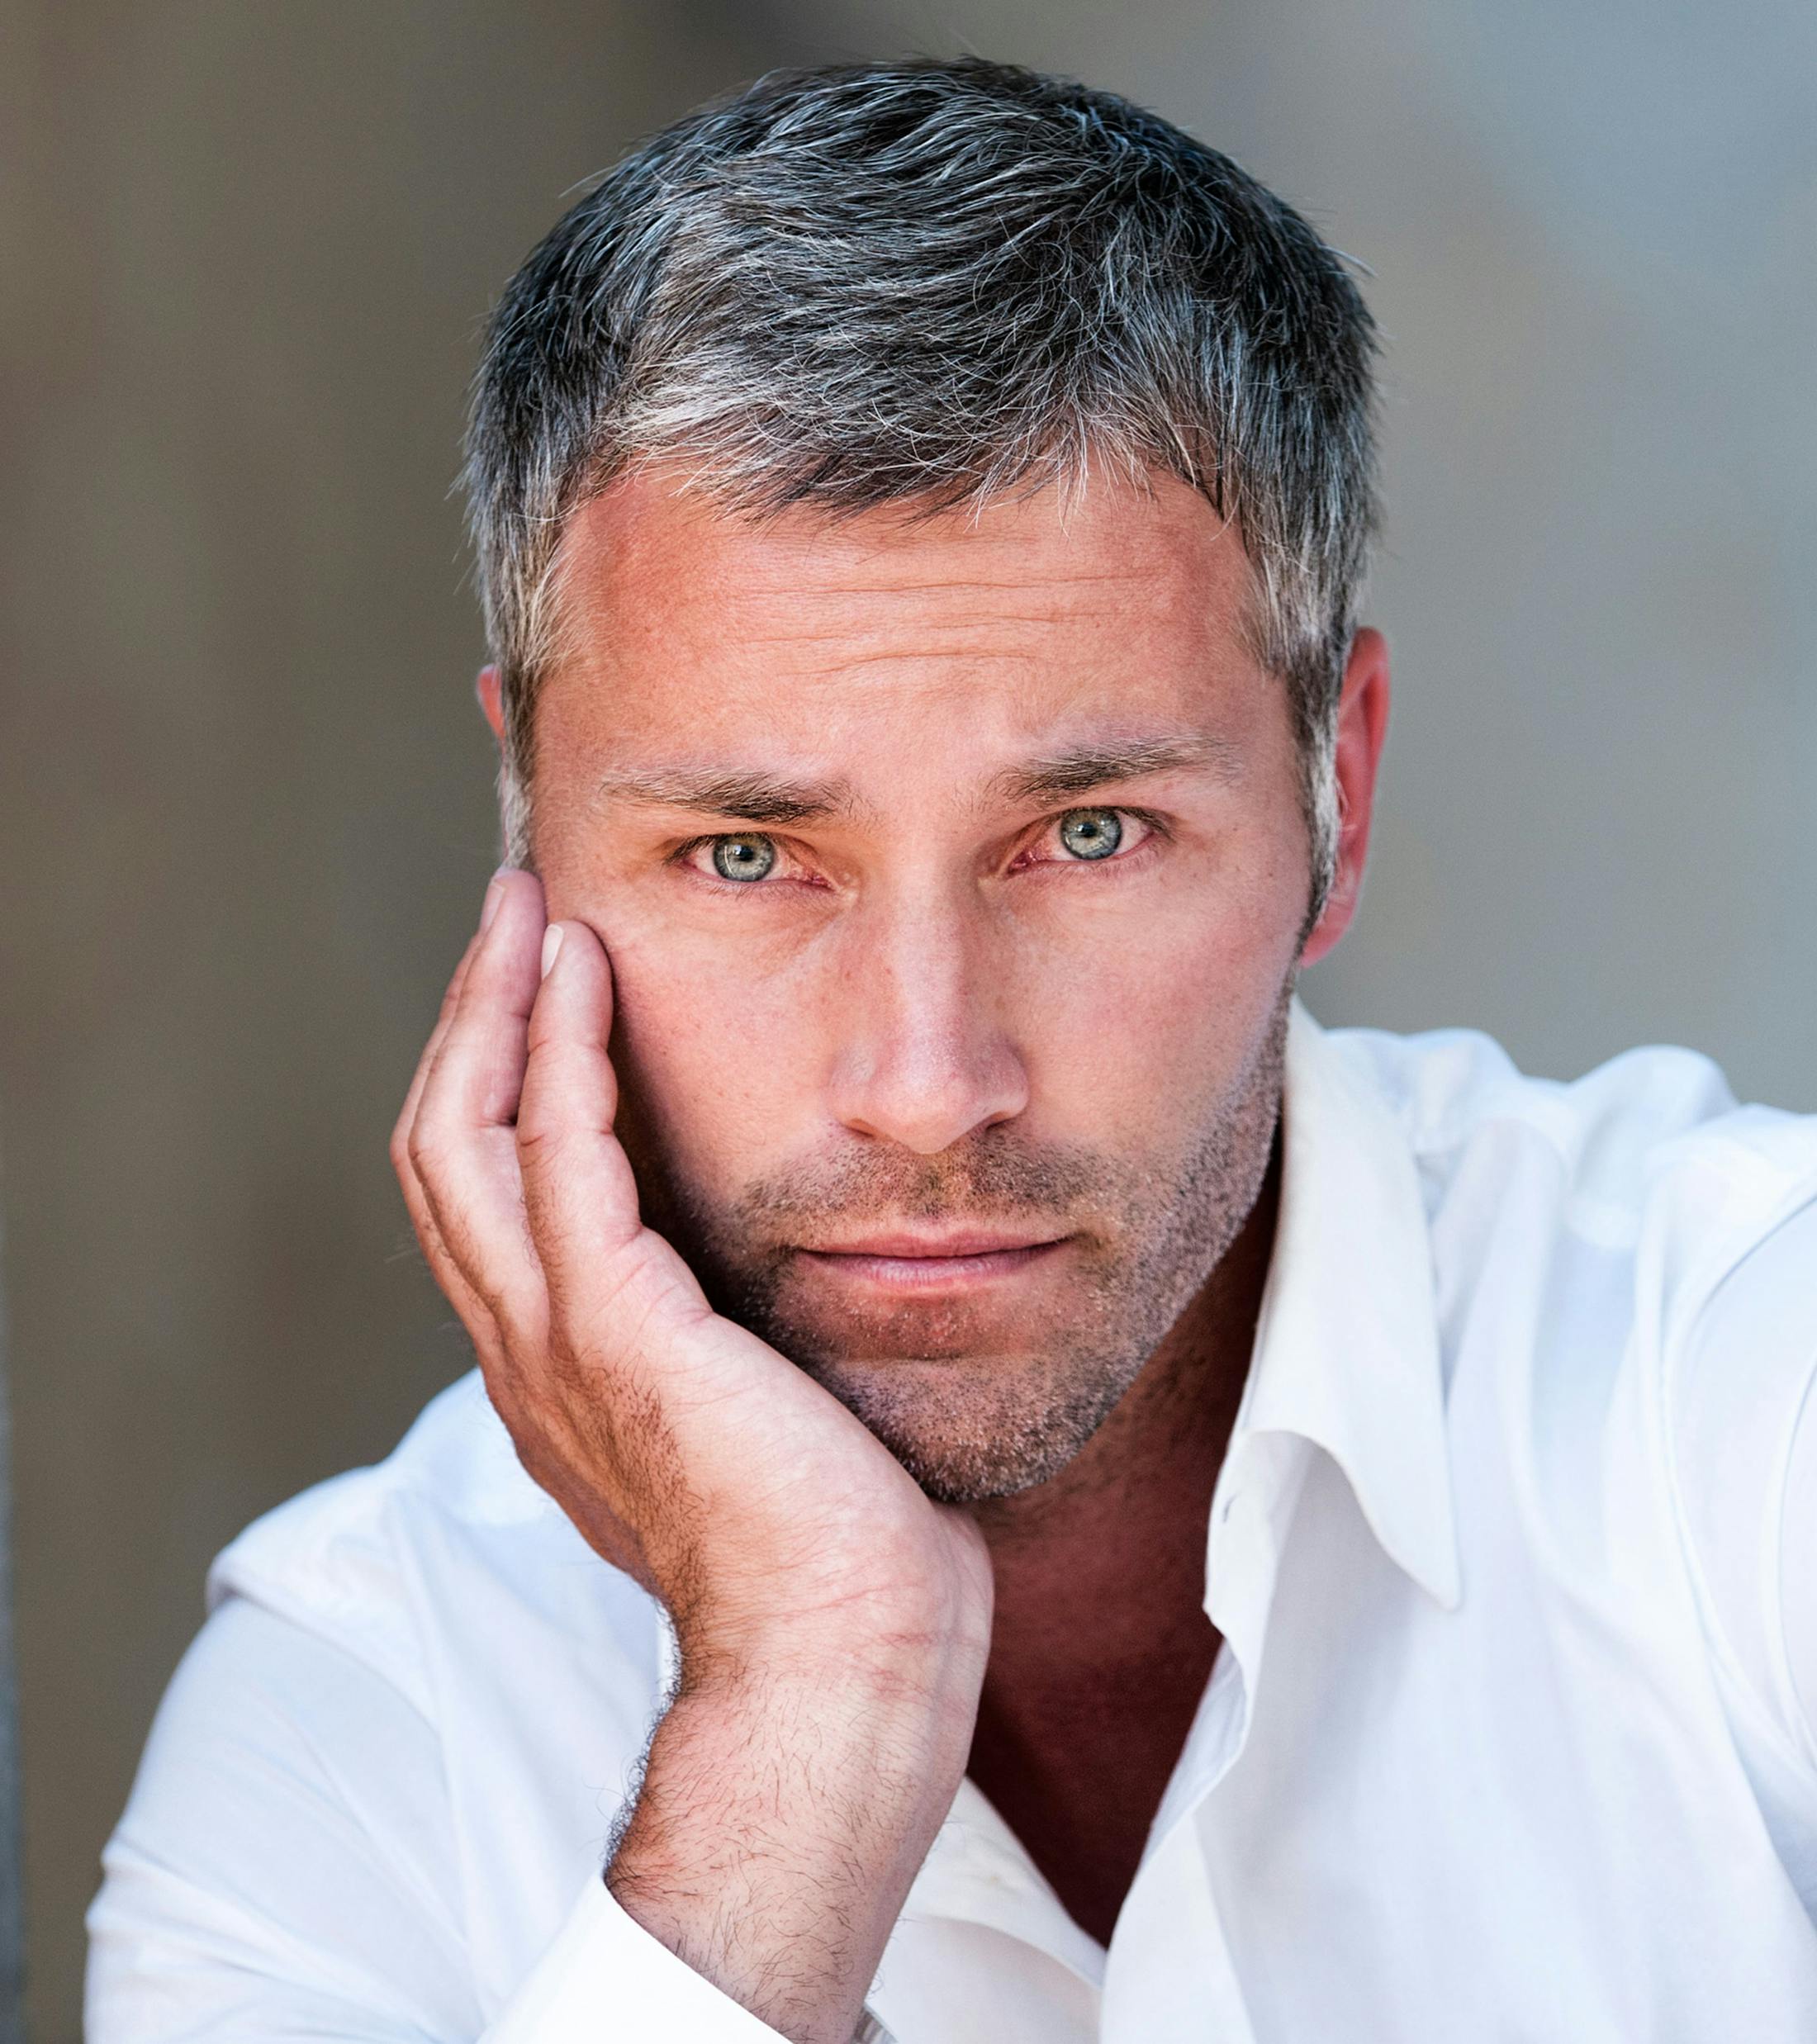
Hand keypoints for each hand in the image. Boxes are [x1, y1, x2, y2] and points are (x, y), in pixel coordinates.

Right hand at [392, 869, 990, 2041]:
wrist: (847, 1658)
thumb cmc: (833, 1554)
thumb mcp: (754, 1422)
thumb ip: (724, 1347)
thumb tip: (773, 1289)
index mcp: (557, 1376)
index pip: (487, 1201)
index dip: (496, 1084)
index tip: (541, 987)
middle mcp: (527, 1355)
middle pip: (444, 1152)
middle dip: (471, 1022)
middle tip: (511, 914)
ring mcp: (555, 1346)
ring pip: (467, 1140)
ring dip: (494, 1009)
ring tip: (526, 908)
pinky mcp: (615, 1334)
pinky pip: (559, 1158)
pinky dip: (557, 1050)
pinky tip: (582, 969)